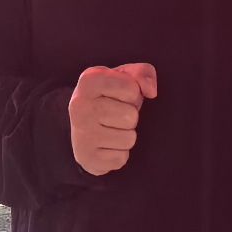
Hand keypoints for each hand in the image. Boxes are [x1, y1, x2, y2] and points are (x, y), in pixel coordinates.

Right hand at [67, 61, 156, 176]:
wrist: (83, 127)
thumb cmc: (110, 98)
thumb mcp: (125, 77)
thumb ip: (143, 73)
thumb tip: (151, 91)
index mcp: (89, 80)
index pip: (132, 89)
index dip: (134, 95)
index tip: (120, 96)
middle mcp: (79, 106)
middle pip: (131, 116)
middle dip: (130, 116)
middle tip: (116, 115)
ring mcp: (81, 133)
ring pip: (128, 139)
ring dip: (126, 135)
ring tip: (112, 129)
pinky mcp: (86, 158)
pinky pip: (121, 158)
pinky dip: (119, 153)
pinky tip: (107, 145)